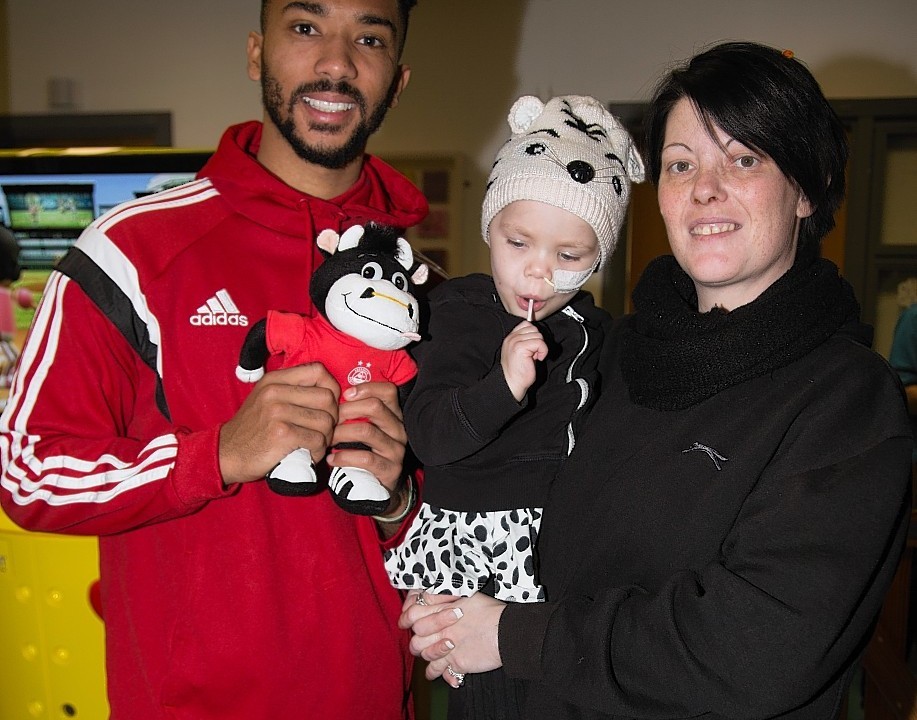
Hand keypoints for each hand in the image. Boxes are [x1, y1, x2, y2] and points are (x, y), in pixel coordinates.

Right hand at [219, 363, 339, 484]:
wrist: (227, 453)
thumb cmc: (253, 429)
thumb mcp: (267, 398)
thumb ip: (293, 390)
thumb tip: (331, 391)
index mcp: (274, 380)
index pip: (318, 371)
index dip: (331, 388)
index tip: (327, 405)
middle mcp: (274, 392)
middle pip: (327, 398)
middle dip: (332, 417)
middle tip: (322, 430)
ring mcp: (277, 412)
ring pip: (326, 422)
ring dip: (325, 438)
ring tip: (312, 444)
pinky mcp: (281, 434)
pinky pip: (317, 441)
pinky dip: (317, 451)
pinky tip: (306, 454)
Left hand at [328, 381, 406, 497]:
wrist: (379, 488)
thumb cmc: (366, 452)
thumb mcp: (365, 429)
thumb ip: (356, 412)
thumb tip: (331, 395)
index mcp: (394, 415)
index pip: (388, 391)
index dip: (366, 388)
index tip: (344, 395)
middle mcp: (399, 429)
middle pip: (375, 406)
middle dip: (347, 410)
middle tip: (330, 419)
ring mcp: (396, 450)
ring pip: (367, 430)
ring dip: (341, 433)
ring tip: (327, 439)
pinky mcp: (390, 469)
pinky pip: (365, 458)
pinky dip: (343, 457)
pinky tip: (331, 459)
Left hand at [399, 591, 505, 685]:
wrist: (508, 632)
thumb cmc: (491, 611)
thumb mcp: (468, 595)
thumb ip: (446, 595)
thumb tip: (428, 594)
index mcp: (444, 609)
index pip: (414, 613)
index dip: (406, 618)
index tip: (404, 622)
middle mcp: (443, 628)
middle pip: (417, 638)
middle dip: (416, 641)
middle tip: (419, 642)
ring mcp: (448, 646)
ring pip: (425, 655)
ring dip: (426, 655)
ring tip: (429, 656)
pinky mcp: (456, 662)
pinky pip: (437, 671)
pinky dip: (435, 673)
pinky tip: (436, 673)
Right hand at [501, 321, 547, 400]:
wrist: (511, 383)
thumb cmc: (517, 372)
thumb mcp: (521, 352)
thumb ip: (527, 341)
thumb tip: (538, 336)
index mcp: (511, 338)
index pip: (526, 324)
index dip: (534, 334)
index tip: (535, 346)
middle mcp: (512, 338)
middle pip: (533, 329)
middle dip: (538, 341)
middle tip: (534, 353)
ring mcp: (515, 342)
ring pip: (538, 335)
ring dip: (541, 347)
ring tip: (534, 357)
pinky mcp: (520, 347)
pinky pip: (539, 343)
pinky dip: (542, 351)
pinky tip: (537, 358)